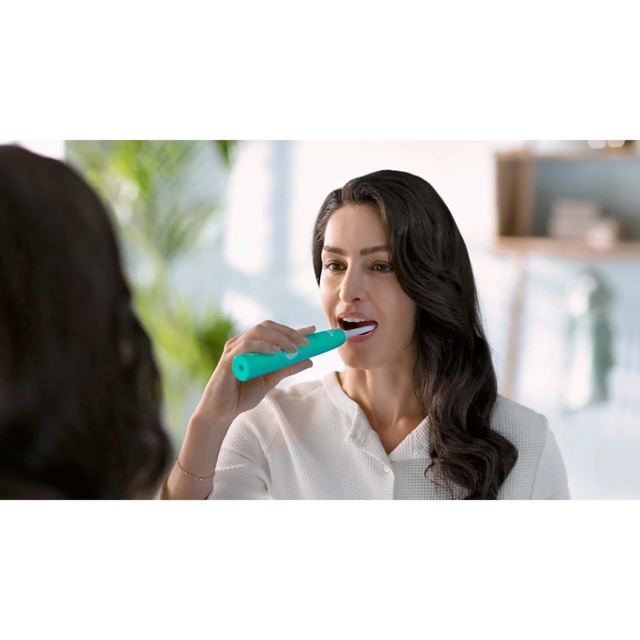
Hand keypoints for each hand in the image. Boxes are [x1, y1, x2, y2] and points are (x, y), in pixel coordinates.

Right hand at [191, 320, 315, 426]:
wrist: (222, 412)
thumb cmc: (242, 395)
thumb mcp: (271, 380)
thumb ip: (287, 369)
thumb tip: (309, 360)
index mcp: (252, 345)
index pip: (274, 331)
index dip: (293, 329)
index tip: (313, 330)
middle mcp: (242, 343)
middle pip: (267, 326)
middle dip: (288, 332)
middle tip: (305, 343)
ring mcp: (234, 349)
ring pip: (257, 332)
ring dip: (279, 338)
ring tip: (293, 349)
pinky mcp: (228, 359)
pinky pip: (246, 346)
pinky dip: (262, 346)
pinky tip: (275, 352)